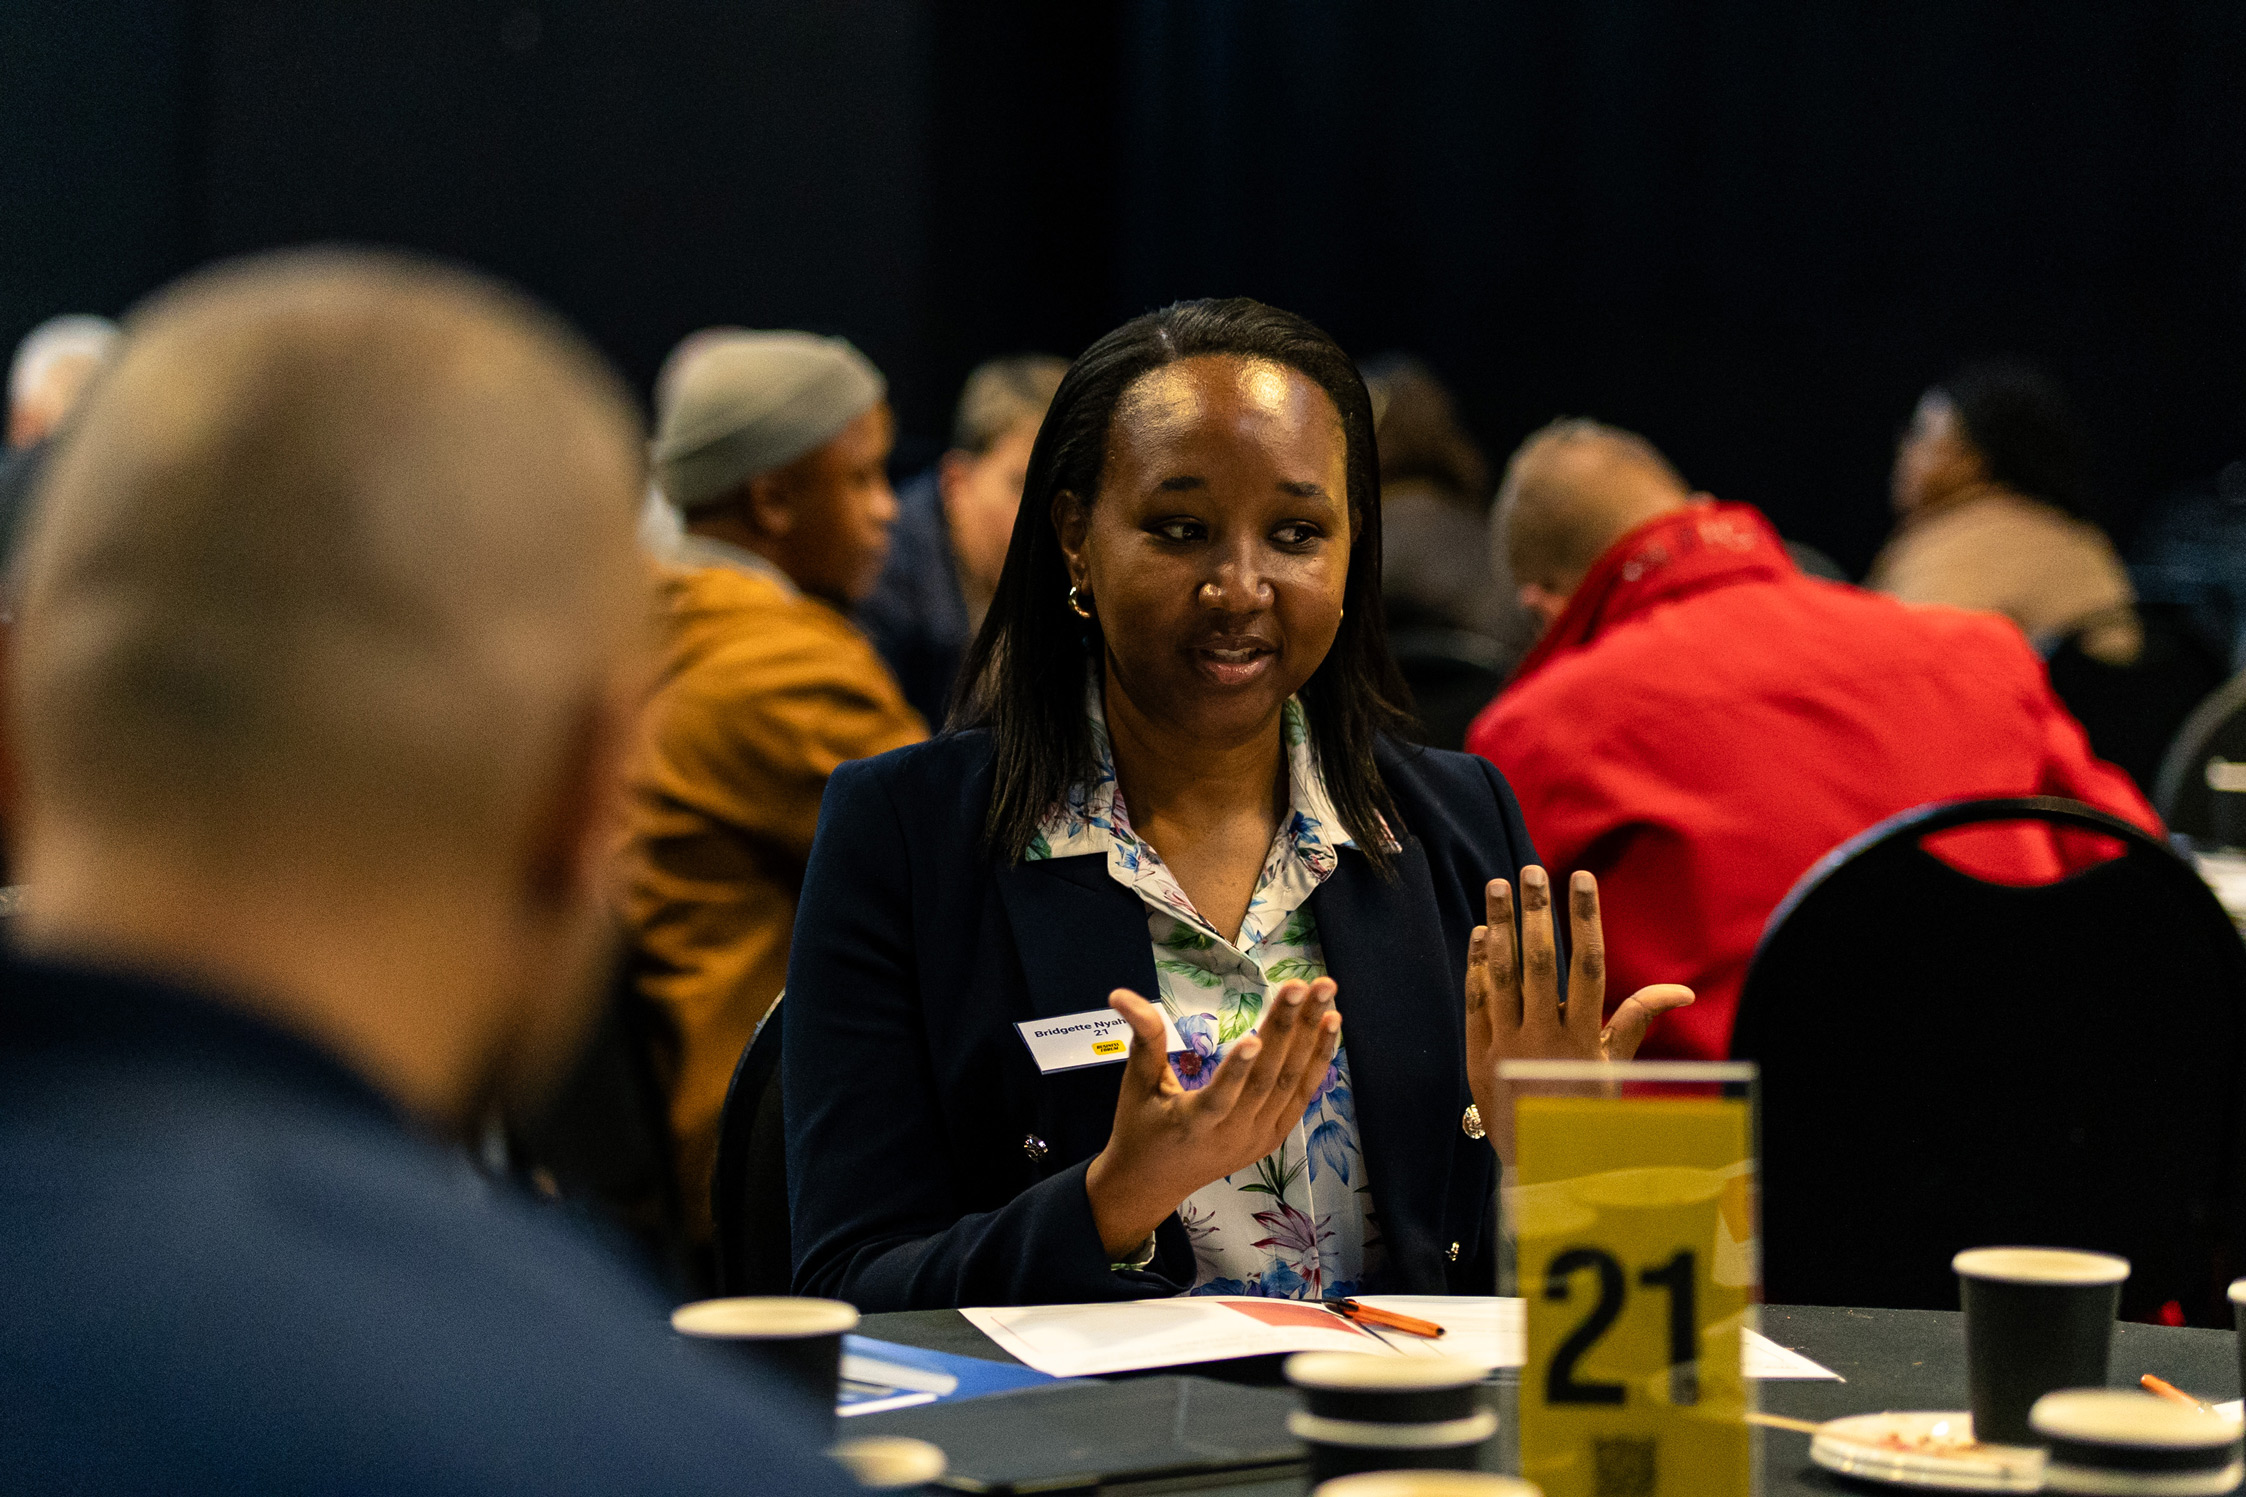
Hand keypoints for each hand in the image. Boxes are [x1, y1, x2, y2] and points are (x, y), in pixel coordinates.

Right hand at [1083, 981, 1340, 1258]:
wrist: (1154, 1183)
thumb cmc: (1140, 1127)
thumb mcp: (1136, 1084)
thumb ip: (1143, 1037)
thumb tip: (1120, 993)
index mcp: (1193, 1124)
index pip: (1220, 1097)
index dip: (1237, 1069)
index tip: (1254, 1037)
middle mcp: (1232, 1134)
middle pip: (1266, 1079)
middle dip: (1287, 1028)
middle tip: (1303, 985)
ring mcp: (1257, 1138)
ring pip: (1290, 1084)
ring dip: (1312, 1038)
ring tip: (1326, 997)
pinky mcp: (1273, 1137)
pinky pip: (1301, 1096)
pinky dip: (1318, 1061)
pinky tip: (1331, 1028)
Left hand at [1463, 865, 1693, 1159]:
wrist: (1538, 1162)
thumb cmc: (1584, 1109)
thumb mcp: (1614, 1068)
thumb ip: (1637, 1021)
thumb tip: (1683, 991)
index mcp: (1582, 1039)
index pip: (1586, 966)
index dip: (1585, 920)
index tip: (1581, 878)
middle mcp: (1543, 1038)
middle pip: (1539, 963)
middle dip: (1536, 913)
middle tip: (1532, 871)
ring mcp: (1506, 1044)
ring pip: (1501, 975)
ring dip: (1500, 927)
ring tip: (1498, 886)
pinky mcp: (1477, 1052)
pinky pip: (1476, 999)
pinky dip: (1477, 964)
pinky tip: (1481, 932)